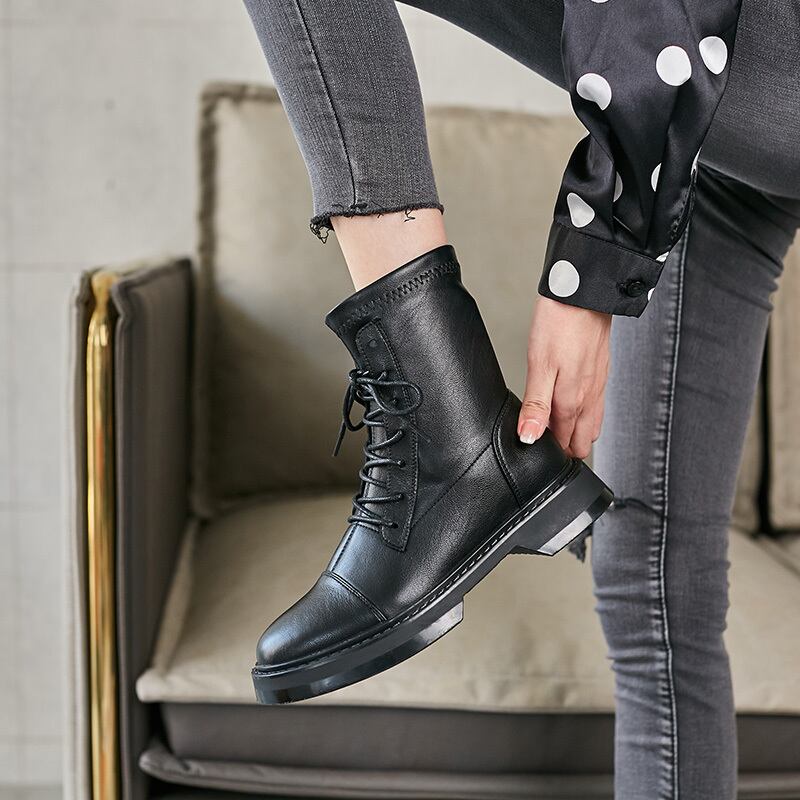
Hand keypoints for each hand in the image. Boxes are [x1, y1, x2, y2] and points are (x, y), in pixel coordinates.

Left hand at [517, 296, 611, 458]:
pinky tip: (568, 406)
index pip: (566, 446)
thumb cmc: (559, 325)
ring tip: (553, 428)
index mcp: (573, 403)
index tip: (534, 454)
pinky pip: (595, 408)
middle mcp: (589, 400)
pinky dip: (583, 416)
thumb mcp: (539, 367)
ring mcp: (598, 387)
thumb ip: (536, 406)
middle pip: (582, 442)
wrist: (584, 294)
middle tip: (542, 444)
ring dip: (575, 433)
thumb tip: (530, 438)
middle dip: (565, 450)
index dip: (550, 455)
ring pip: (591, 426)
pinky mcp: (600, 374)